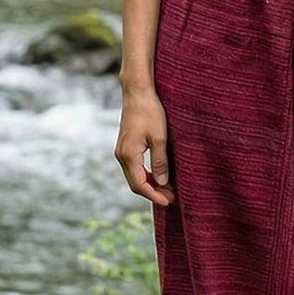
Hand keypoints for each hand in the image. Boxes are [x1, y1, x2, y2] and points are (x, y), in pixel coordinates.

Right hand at [115, 88, 173, 206]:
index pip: (139, 184)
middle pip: (135, 183)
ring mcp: (122, 151)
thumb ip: (161, 161)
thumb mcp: (160, 137)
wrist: (137, 93)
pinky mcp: (125, 146)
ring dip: (150, 184)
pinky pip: (134, 167)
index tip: (168, 202)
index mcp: (128, 154)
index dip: (154, 195)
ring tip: (168, 189)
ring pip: (134, 176)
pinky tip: (159, 176)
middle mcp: (121, 155)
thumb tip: (163, 182)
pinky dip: (146, 175)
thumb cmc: (150, 112)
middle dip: (153, 192)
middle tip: (172, 198)